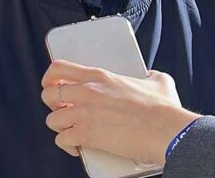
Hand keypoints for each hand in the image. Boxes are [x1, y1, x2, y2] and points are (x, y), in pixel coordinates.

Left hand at [41, 61, 200, 165]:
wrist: (166, 131)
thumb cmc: (163, 109)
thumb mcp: (158, 82)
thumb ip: (149, 75)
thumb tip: (151, 75)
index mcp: (98, 76)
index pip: (58, 68)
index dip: (50, 77)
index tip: (52, 84)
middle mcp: (86, 92)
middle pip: (48, 94)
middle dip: (52, 104)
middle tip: (64, 110)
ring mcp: (84, 114)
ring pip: (51, 119)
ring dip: (59, 126)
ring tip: (71, 130)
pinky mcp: (86, 135)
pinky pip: (61, 140)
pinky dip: (66, 145)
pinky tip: (76, 147)